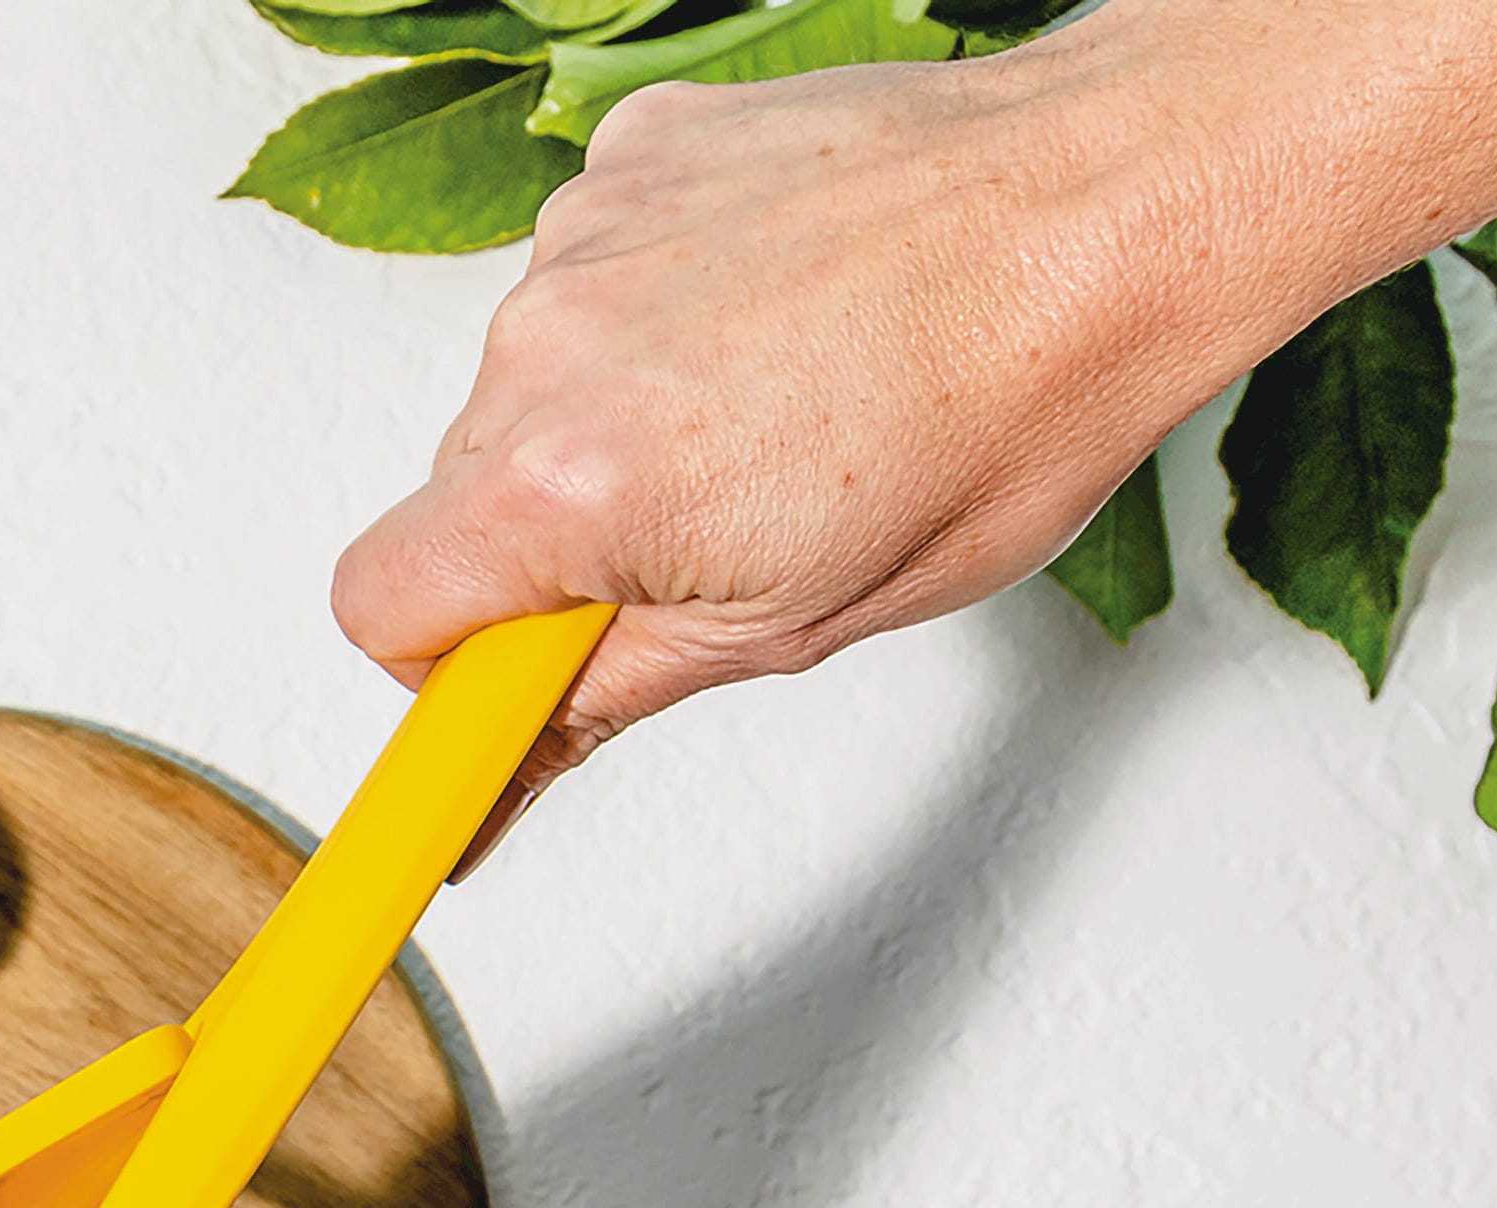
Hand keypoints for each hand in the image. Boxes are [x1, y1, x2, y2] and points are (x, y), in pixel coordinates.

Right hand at [331, 0, 1496, 858]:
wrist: (1115, 208)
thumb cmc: (1008, 406)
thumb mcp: (799, 624)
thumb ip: (610, 693)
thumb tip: (506, 762)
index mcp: (569, 484)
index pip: (381, 611)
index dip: (441, 677)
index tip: (469, 725)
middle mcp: (544, 345)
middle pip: (458, 500)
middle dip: (553, 550)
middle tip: (708, 557)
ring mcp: (584, 236)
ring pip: (531, 388)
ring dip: (619, 427)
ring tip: (782, 423)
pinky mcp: (633, 155)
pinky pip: (594, 277)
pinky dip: (664, 313)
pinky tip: (784, 324)